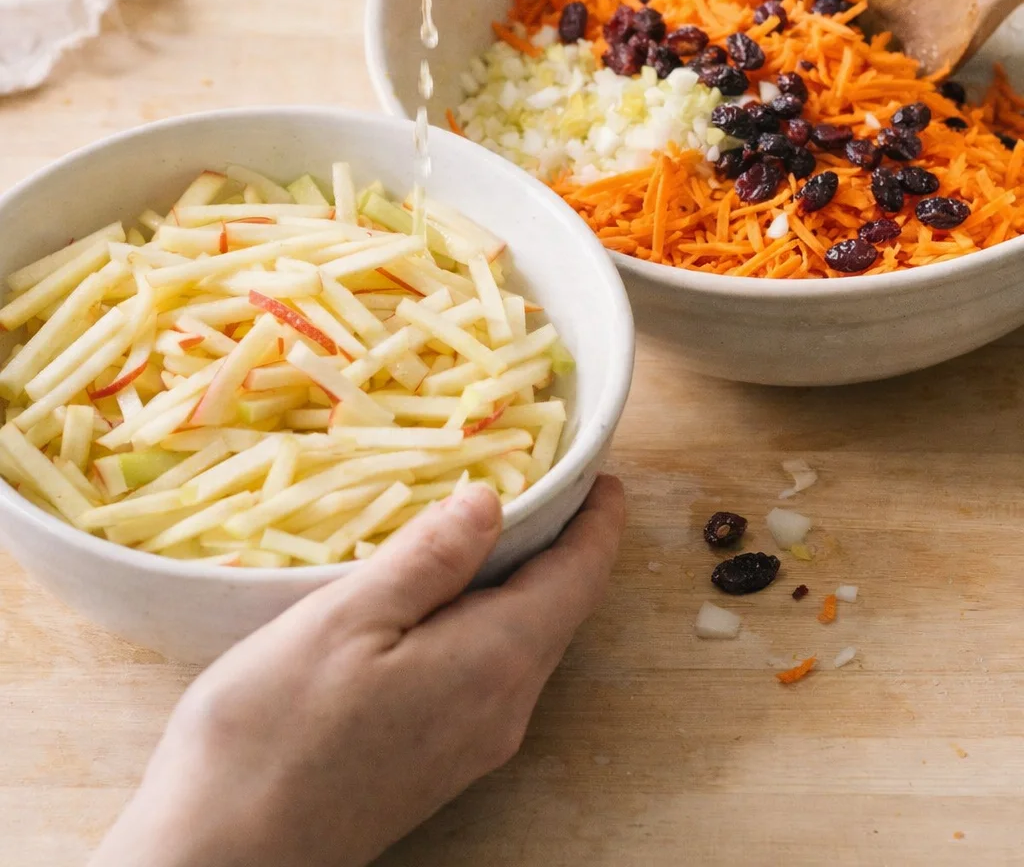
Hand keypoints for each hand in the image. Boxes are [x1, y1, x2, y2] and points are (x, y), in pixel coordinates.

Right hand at [89, 475, 624, 866]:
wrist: (222, 859)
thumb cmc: (272, 732)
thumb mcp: (347, 618)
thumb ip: (427, 558)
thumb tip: (489, 500)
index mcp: (494, 663)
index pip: (578, 579)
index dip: (597, 522)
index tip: (601, 475)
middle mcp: (502, 709)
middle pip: (559, 612)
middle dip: (563, 545)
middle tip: (544, 479)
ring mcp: (472, 745)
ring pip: (524, 644)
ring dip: (522, 583)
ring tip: (494, 524)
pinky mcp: (437, 764)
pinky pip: (489, 674)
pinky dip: (488, 621)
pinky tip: (443, 599)